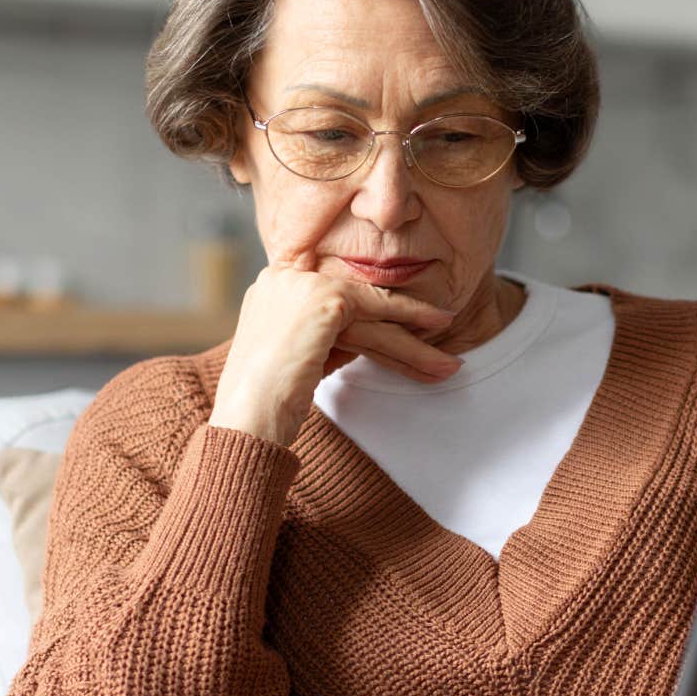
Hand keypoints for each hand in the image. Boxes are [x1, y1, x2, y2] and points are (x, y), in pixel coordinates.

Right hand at [208, 257, 459, 445]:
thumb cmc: (265, 403)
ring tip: (450, 361)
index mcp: (272, 289)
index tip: (405, 326)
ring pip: (372, 310)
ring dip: (416, 337)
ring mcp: (301, 283)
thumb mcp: (297, 357)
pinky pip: (379, 308)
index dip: (375, 313)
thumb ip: (325, 338)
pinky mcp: (324, 298)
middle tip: (439, 333)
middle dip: (400, 325)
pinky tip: (437, 335)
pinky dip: (411, 319)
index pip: (335, 297)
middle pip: (356, 305)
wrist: (246, 418)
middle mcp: (283, 277)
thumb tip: (365, 337)